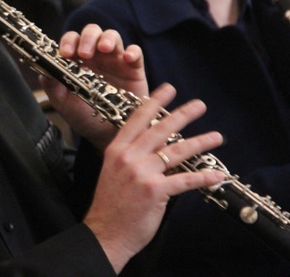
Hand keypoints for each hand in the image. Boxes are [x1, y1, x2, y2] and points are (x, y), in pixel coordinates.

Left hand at [42, 24, 147, 148]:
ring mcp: (115, 60)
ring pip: (112, 36)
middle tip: (85, 54)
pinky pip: (135, 52)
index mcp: (76, 60)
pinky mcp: (133, 69)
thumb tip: (44, 72)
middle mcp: (95, 55)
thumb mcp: (63, 103)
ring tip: (104, 49)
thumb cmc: (82, 115)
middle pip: (92, 32)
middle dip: (88, 38)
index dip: (68, 41)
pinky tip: (127, 59)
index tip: (66, 54)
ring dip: (108, 39)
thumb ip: (52, 86)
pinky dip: (132, 51)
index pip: (71, 40)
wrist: (105, 134)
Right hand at [84, 84, 223, 272]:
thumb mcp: (113, 171)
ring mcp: (142, 173)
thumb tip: (153, 145)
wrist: (105, 231)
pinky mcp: (156, 191)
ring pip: (176, 151)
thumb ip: (131, 156)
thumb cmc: (110, 204)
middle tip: (200, 105)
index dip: (155, 103)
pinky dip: (203, 177)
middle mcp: (129, 157)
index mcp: (116, 150)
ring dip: (200, 142)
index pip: (137, 119)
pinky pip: (185, 180)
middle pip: (160, 129)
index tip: (168, 89)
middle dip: (183, 114)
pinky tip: (216, 174)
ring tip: (216, 137)